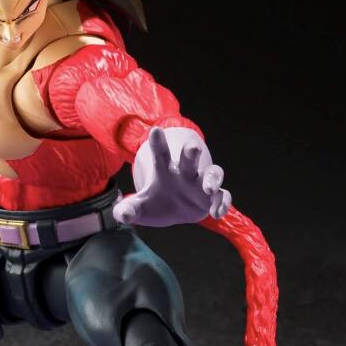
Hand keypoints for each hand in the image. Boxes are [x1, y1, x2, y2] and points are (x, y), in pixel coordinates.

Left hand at [112, 126, 231, 226]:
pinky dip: (222, 202)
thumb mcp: (139, 208)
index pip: (161, 154)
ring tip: (208, 189)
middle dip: (191, 151)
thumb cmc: (156, 203)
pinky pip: (223, 196)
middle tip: (192, 148)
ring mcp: (201, 184)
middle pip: (190, 156)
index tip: (155, 131)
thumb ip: (128, 210)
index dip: (158, 143)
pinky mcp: (212, 198)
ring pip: (213, 173)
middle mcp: (185, 173)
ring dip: (213, 178)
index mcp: (165, 170)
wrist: (173, 210)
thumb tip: (122, 214)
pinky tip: (216, 212)